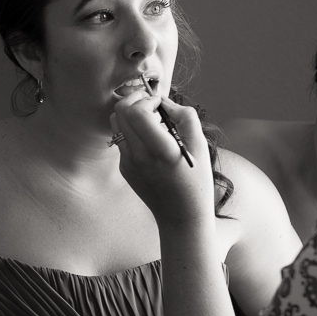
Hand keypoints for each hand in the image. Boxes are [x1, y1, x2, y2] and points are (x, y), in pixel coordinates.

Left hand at [111, 91, 214, 227]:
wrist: (181, 216)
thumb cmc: (196, 181)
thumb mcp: (200, 146)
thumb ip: (185, 117)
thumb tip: (165, 101)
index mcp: (160, 150)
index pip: (137, 113)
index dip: (147, 100)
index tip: (160, 103)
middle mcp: (139, 156)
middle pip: (120, 113)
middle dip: (134, 99)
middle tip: (149, 101)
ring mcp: (127, 163)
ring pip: (116, 124)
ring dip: (130, 113)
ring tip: (149, 117)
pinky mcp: (124, 168)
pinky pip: (122, 140)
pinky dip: (132, 130)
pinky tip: (149, 138)